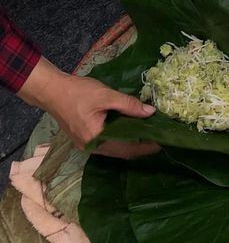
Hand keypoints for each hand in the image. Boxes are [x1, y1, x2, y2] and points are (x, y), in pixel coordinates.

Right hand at [19, 57, 159, 159]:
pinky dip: (121, 138)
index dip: (146, 147)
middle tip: (159, 137)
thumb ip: (129, 105)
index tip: (163, 142)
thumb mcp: (106, 95)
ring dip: (132, 143)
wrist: (52, 90)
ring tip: (149, 133)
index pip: (127, 149)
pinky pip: (107, 143)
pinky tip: (132, 129)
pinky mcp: (85, 139)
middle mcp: (91, 147)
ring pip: (115, 149)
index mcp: (96, 139)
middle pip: (122, 152)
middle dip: (141, 146)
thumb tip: (151, 112)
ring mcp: (87, 145)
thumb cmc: (78, 92)